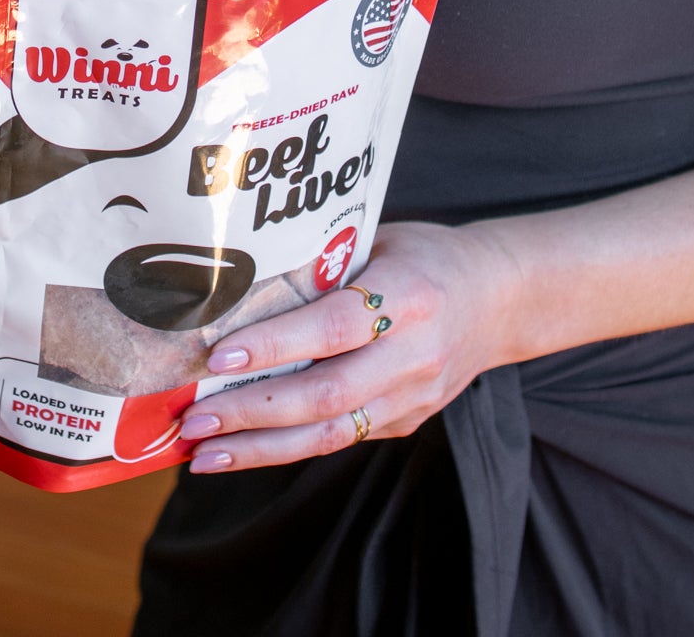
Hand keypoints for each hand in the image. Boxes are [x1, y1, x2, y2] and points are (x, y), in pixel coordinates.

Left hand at [177, 221, 522, 472]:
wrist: (499, 298)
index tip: (219, 355)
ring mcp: (412, 396)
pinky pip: (342, 438)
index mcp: (407, 295)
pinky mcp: (406, 421)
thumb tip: (241, 278)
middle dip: (253, 411)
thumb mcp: (381, 240)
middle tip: (194, 418)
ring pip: (331, 433)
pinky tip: (244, 448)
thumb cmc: (426, 256)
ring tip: (204, 453)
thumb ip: (326, 261)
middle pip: (326, 395)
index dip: (277, 345)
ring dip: (262, 449)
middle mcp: (412, 353)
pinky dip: (288, 448)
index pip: (334, 327)